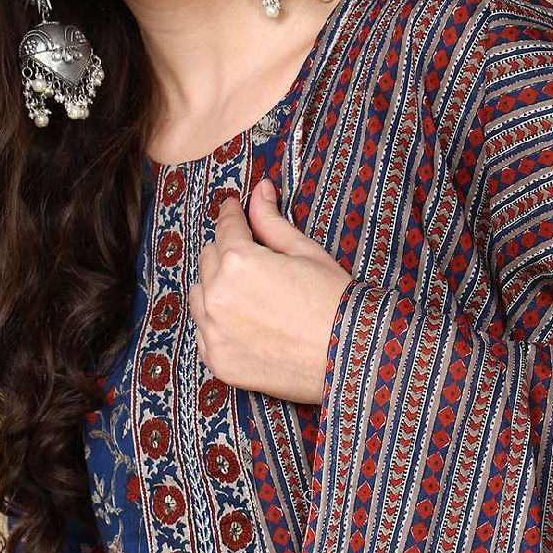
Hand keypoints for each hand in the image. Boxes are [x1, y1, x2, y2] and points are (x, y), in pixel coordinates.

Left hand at [189, 178, 351, 403]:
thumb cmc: (335, 302)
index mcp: (238, 262)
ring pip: (199, 296)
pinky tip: (244, 324)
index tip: (234, 210)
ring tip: (247, 294)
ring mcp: (215, 333)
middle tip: (251, 258)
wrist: (352, 357)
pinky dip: (217, 325)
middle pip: (208, 260)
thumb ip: (271, 221)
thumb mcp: (306, 252)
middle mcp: (217, 297)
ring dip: (216, 289)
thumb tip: (261, 190)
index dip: (233, 215)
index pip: (226, 227)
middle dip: (226, 253)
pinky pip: (204, 334)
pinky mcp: (219, 362)